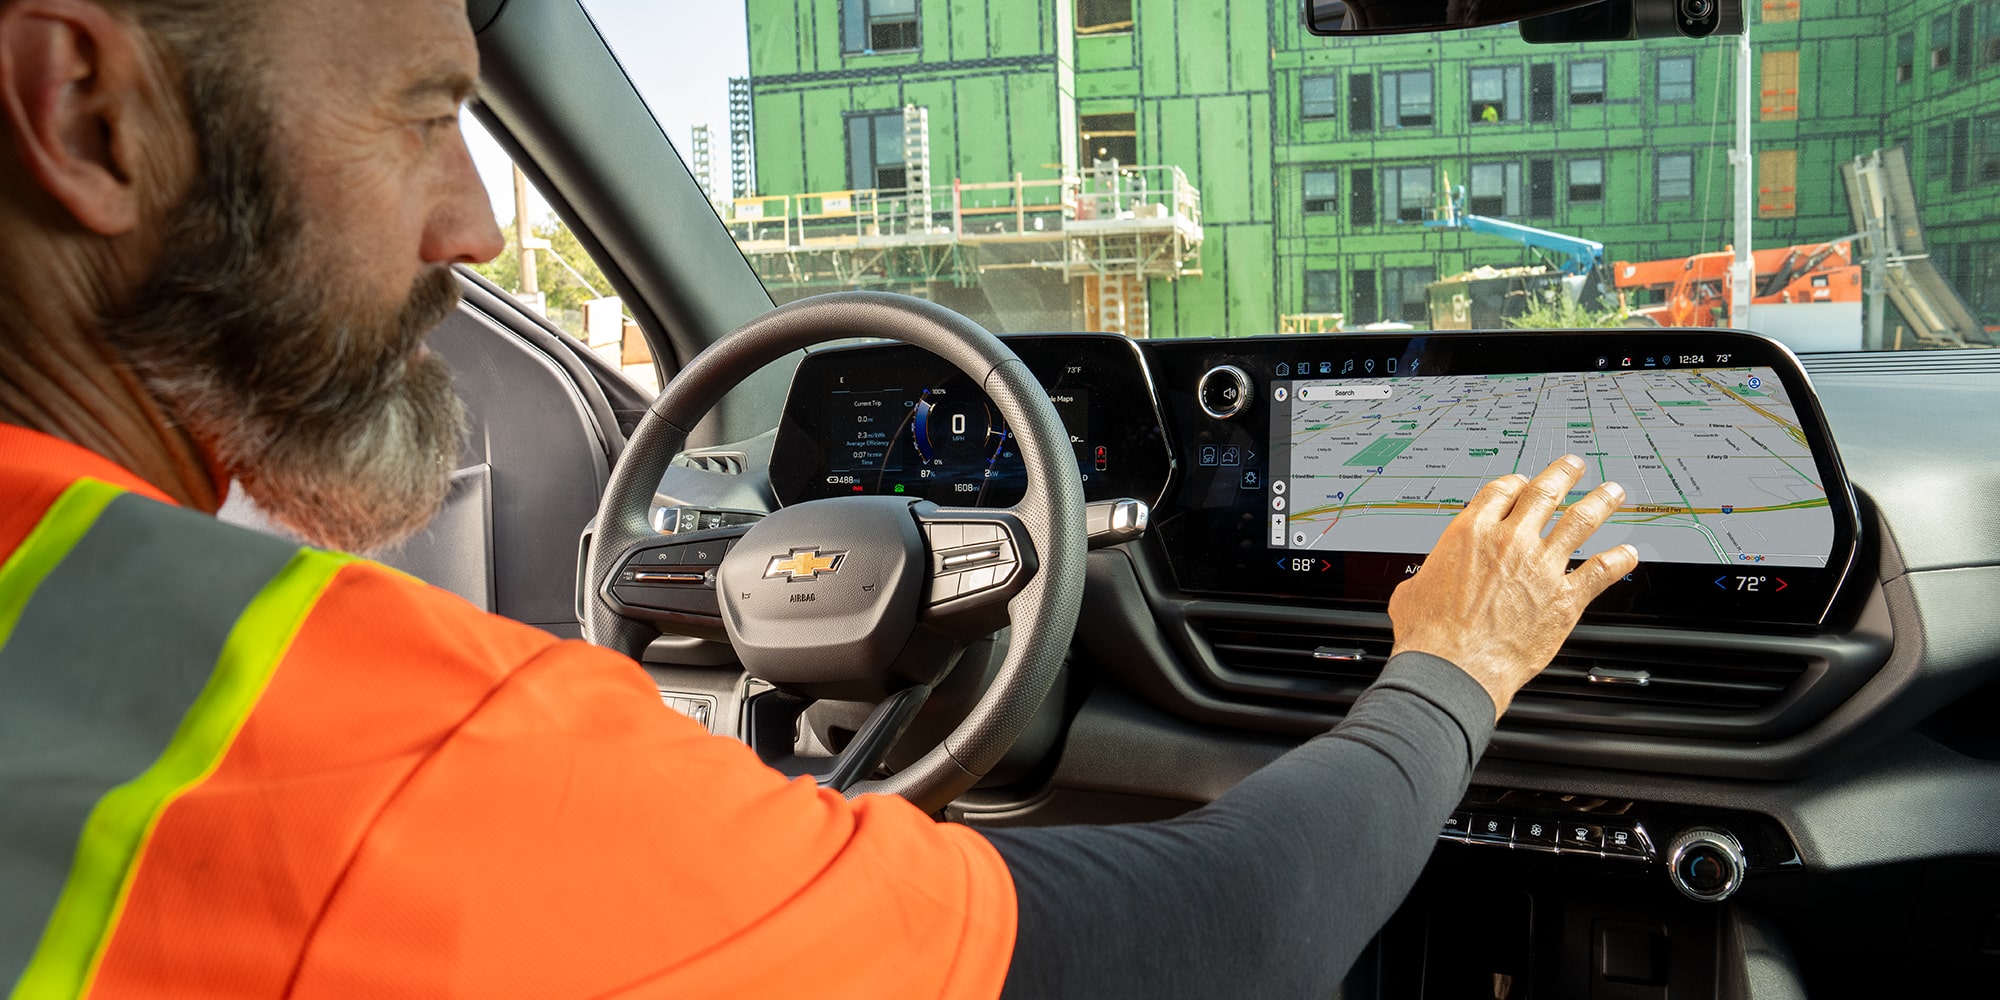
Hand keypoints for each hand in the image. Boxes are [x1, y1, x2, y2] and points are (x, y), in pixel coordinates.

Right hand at [1388, 455, 1639, 718]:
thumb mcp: (1414, 590)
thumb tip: (1425, 583)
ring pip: (1580, 521)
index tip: (1523, 483)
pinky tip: (1628, 554)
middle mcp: (1510, 541)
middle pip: (1544, 493)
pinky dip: (1619, 560)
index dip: (1516, 483)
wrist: (1452, 669)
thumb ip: (1431, 575)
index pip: (1502, 491)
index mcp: (1471, 533)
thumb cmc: (1429, 636)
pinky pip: (1600, 571)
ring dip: (1600, 502)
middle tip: (1574, 466)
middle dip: (1563, 474)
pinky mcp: (1565, 598)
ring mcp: (1541, 567)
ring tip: (1611, 492)